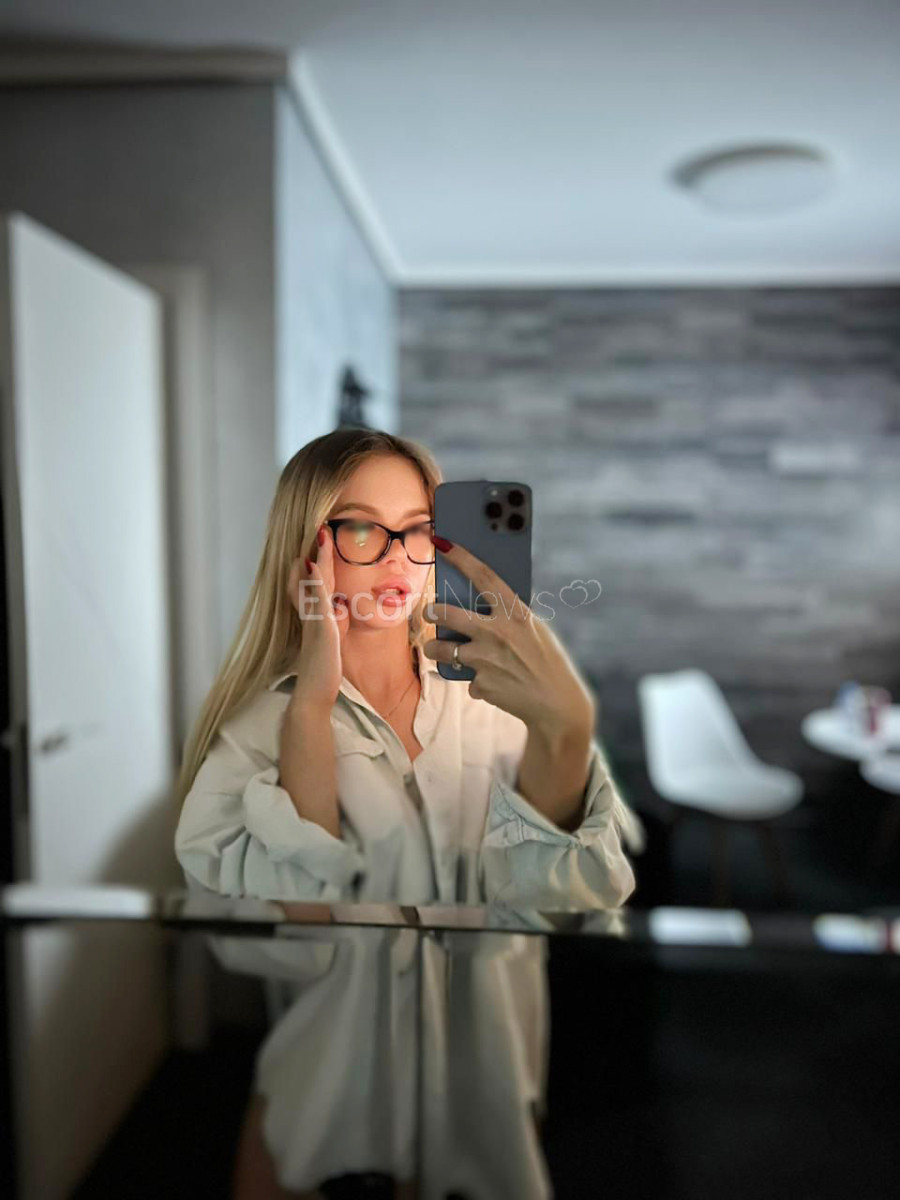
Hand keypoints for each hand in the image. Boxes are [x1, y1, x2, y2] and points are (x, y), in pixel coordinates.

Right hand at [286, 525, 349, 711]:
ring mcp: (314, 620)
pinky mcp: (319, 627)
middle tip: (321, 529)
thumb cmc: (323, 671)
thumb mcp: (330, 642)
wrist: (313, 693)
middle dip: (318, 553)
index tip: (321, 545)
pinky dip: (315, 580)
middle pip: (313, 577)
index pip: (317, 585)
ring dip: (318, 558)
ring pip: (315, 583)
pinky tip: (315, 565)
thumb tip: (337, 607)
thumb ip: (331, 623)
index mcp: (316, 617)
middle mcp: (312, 615)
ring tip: (322, 535)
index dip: (318, 564)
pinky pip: (317, 599)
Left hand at [423, 538, 595, 743]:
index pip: (484, 576)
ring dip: (437, 649)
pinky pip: (467, 678)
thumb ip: (508, 616)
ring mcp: (486, 659)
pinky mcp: (480, 684)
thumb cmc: (546, 660)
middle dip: (432, 612)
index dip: (461, 557)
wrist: (556, 705)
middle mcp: (497, 632)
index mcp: (516, 612)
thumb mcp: (534, 629)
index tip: (442, 542)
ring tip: (441, 650)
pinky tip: (494, 684)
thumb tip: (476, 604)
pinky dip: (476, 681)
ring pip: (442, 649)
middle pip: (446, 613)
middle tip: (429, 612)